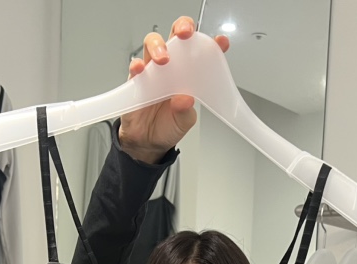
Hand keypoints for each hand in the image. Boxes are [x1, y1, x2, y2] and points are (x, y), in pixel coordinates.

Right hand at [119, 16, 228, 162]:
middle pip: (176, 36)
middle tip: (185, 34)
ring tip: (163, 59)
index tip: (221, 43)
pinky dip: (137, 65)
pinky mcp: (137, 80)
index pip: (200, 53)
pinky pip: (135, 66)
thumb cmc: (168, 126)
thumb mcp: (184, 122)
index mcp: (188, 74)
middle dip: (182, 28)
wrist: (147, 142)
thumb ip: (185, 111)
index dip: (210, 44)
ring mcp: (153, 71)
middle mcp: (171, 67)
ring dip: (158, 46)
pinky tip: (141, 69)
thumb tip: (185, 99)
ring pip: (153, 44)